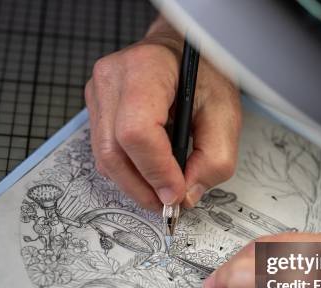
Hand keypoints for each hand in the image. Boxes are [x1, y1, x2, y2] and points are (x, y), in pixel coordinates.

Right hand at [85, 16, 241, 210]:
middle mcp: (112, 78)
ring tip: (163, 190)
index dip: (156, 170)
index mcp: (145, 68)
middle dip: (143, 187)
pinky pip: (105, 153)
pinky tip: (150, 173)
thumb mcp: (225, 113)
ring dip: (135, 184)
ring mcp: (98, 92)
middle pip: (114, 151)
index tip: (177, 192)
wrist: (181, 50)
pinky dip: (128, 172)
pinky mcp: (95, 109)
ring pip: (106, 158)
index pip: (137, 131)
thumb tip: (186, 196)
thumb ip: (215, 159)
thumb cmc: (203, 75)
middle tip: (170, 204)